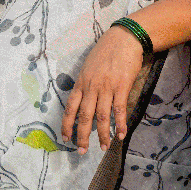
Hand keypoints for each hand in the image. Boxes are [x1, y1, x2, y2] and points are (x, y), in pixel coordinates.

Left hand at [61, 26, 144, 151]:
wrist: (124, 38)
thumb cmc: (107, 50)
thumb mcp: (89, 65)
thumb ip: (85, 82)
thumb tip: (83, 98)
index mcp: (81, 82)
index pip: (70, 108)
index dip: (67, 125)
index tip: (66, 138)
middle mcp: (91, 87)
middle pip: (84, 117)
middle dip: (82, 136)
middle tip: (82, 151)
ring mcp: (106, 88)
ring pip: (102, 117)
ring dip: (103, 135)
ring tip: (104, 147)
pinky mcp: (121, 87)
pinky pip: (119, 110)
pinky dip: (120, 124)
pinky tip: (121, 134)